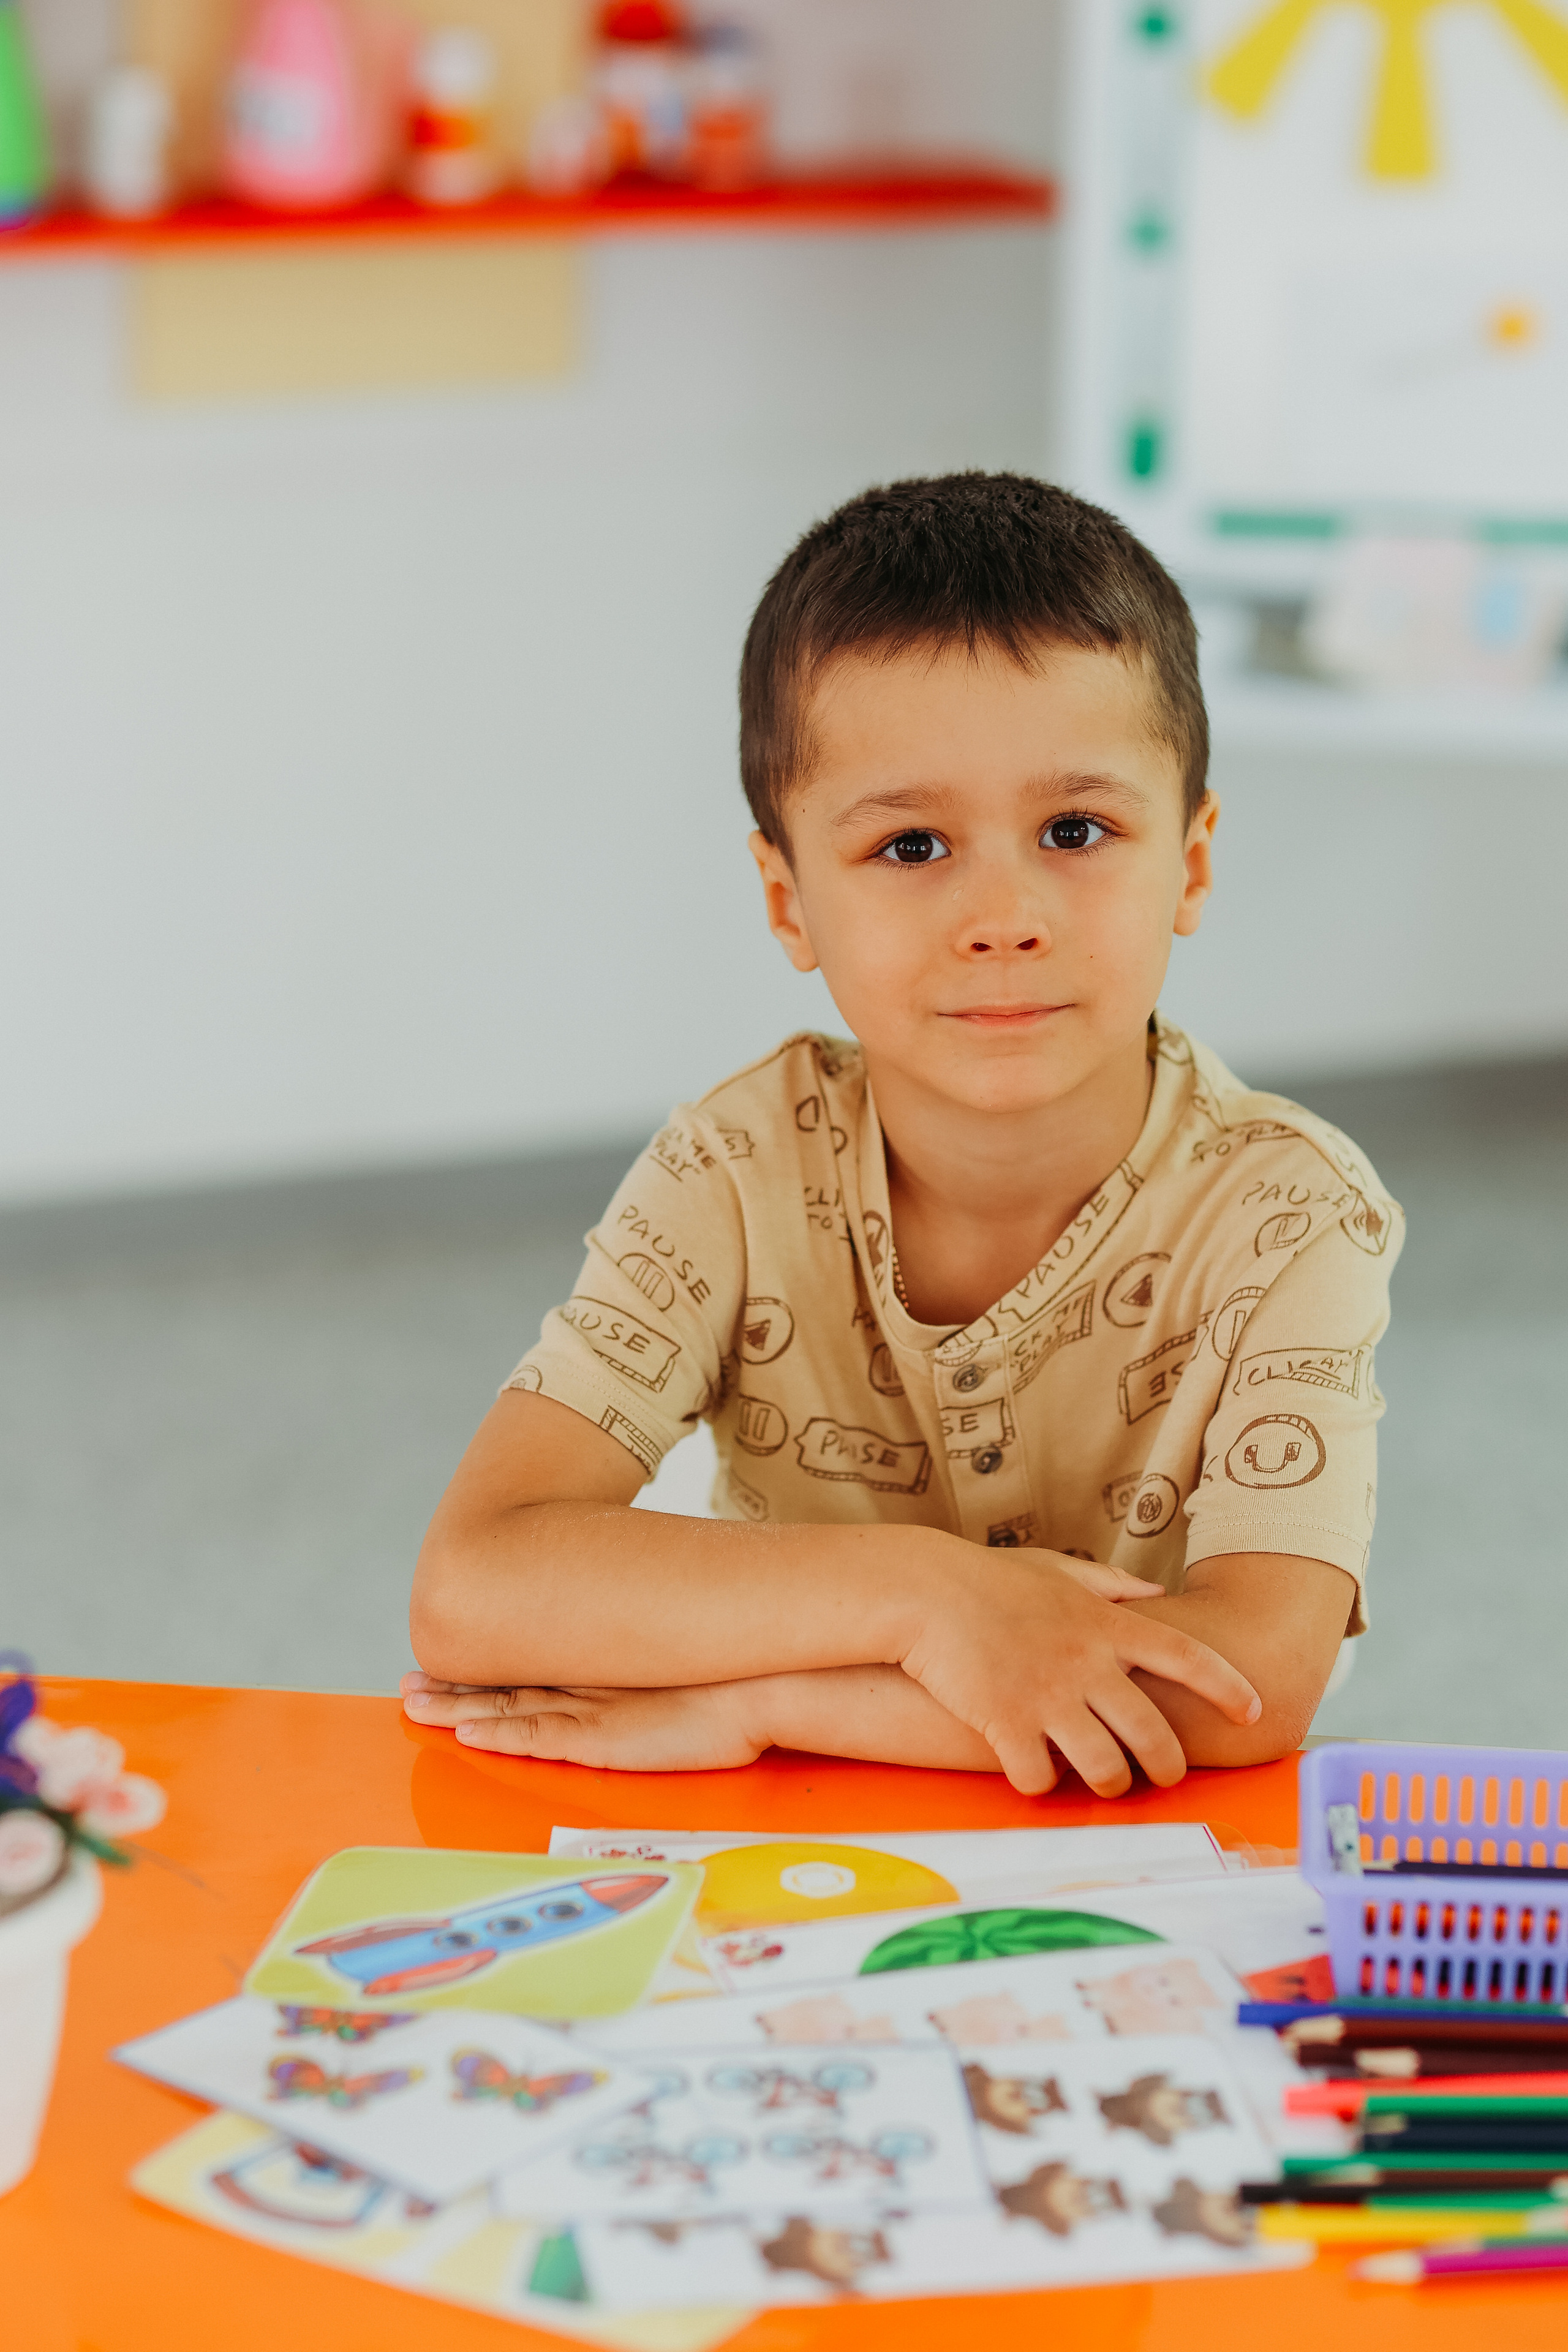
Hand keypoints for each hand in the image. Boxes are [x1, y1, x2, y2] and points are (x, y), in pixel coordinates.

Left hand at [400, 1671, 766, 1771]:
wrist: (766, 1685)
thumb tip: (639, 1673)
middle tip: (409, 1683)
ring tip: (415, 1703)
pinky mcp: (603, 1737)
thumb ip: (647, 1677)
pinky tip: (468, 1729)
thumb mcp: (680, 1679)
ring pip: (509, 1707)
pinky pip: (539, 1735)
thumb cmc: (734, 1684)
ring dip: (459, 1707)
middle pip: (508, 1683)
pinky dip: (501, 1732)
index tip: (445, 1663)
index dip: (486, 1669)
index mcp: (603, 1672)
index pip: (532, 1669)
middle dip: (454, 1685)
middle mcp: (589, 1687)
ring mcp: (594, 1710)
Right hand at [900, 1549, 1261, 1799]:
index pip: (1188, 1657)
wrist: (925, 1590)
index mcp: (1106, 1624)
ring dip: (1109, 1785)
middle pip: (1153, 1735)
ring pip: (1105, 1769)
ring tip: (1102, 1783)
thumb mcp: (1056, 1569)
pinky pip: (1039, 1779)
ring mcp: (1048, 1697)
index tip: (1253, 1710)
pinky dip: (1041, 1785)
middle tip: (1163, 1776)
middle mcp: (1087, 1664)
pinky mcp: (1006, 1724)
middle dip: (1168, 1767)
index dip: (1228, 1687)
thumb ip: (1109, 1584)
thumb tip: (1153, 1592)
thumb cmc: (990, 1579)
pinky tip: (1034, 1773)